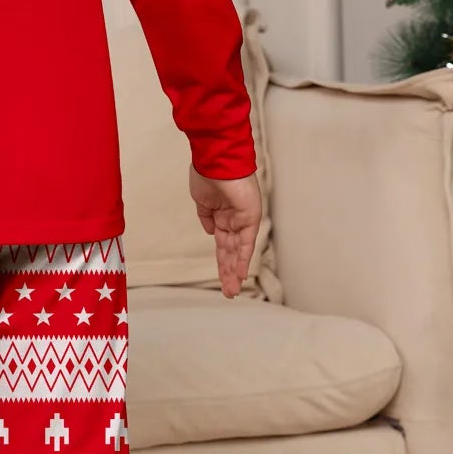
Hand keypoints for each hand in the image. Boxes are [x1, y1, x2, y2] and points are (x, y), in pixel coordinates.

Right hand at [189, 168, 260, 298]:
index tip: (222, 279)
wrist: (214, 160)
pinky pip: (245, 242)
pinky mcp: (250, 217)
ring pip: (238, 251)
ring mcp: (243, 219)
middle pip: (231, 252)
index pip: (223, 245)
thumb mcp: (202, 201)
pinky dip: (243, 258)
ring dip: (235, 271)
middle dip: (228, 273)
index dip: (222, 263)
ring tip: (231, 291)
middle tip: (228, 293)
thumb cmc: (206, 175)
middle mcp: (234, 220)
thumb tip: (210, 231)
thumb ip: (207, 217)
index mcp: (223, 216)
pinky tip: (240, 274)